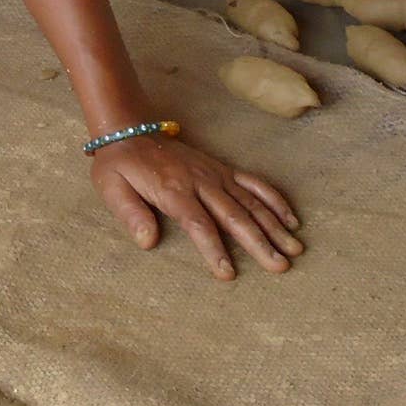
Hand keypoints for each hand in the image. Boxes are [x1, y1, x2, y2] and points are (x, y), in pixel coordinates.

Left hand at [90, 135, 302, 279]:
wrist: (129, 130)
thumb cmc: (119, 165)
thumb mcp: (110, 187)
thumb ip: (129, 213)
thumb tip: (147, 242)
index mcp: (172, 189)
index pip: (197, 223)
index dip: (213, 249)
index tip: (227, 274)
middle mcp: (199, 181)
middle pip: (232, 214)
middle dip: (257, 241)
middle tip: (279, 266)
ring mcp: (214, 173)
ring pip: (249, 201)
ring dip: (273, 225)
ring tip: (294, 250)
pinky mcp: (221, 169)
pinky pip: (252, 182)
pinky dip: (273, 198)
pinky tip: (291, 218)